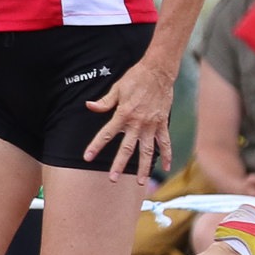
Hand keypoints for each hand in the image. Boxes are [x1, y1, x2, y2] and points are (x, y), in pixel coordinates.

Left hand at [80, 53, 177, 180]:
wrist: (159, 72)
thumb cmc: (135, 79)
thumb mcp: (116, 88)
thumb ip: (104, 102)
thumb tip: (89, 106)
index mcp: (123, 115)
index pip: (106, 134)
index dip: (96, 146)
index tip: (87, 158)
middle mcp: (137, 123)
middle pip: (127, 148)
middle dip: (119, 165)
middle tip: (113, 179)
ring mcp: (152, 125)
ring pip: (147, 151)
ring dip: (145, 167)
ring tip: (141, 182)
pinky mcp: (162, 124)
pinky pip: (165, 143)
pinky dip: (167, 155)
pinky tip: (167, 168)